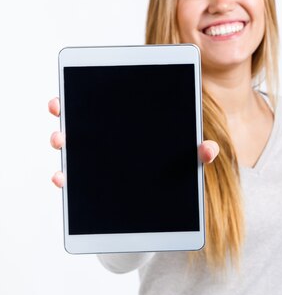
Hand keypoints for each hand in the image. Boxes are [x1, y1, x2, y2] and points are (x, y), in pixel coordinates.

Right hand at [48, 97, 219, 187]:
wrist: (168, 200)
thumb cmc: (176, 166)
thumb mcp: (187, 157)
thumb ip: (197, 152)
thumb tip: (208, 151)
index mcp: (127, 121)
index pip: (101, 101)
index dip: (79, 95)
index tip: (67, 94)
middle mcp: (106, 136)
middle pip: (79, 119)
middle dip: (64, 115)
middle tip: (61, 113)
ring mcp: (96, 159)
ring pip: (72, 146)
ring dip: (61, 141)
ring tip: (61, 142)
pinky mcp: (92, 183)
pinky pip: (74, 178)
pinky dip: (64, 176)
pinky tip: (62, 178)